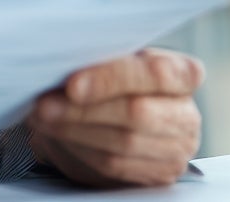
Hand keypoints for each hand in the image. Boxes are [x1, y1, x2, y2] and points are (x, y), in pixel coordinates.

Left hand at [25, 47, 202, 187]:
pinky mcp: (160, 174)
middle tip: (43, 104)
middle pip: (137, 112)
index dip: (113, 79)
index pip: (157, 73)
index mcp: (183, 73)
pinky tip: (58, 135)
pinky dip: (81, 149)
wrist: (111, 115)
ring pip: (123, 143)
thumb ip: (99, 56)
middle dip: (84, 109)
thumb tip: (61, 59)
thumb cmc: (111, 77)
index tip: (72, 85)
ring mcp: (177, 148)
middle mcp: (187, 113)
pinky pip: (116, 165)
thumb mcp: (110, 57)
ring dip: (75, 130)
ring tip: (42, 117)